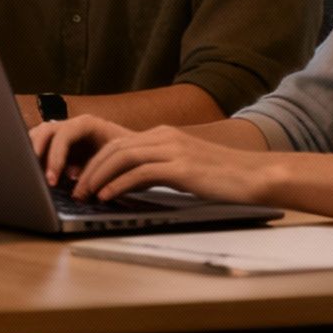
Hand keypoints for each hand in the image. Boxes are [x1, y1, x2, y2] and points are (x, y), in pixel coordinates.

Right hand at [30, 114, 131, 191]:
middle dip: (38, 154)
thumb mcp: (115, 161)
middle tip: (39, 178)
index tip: (53, 179)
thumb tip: (73, 178)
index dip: (55, 157)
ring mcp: (65, 133)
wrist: (136, 153)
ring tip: (37, 175)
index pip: (63, 135)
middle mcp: (72, 125)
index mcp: (86, 124)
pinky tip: (43, 174)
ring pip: (38, 136)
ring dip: (35, 156)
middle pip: (44, 132)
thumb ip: (95, 168)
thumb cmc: (128, 155)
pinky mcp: (60, 144)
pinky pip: (42, 147)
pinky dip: (38, 159)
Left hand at [35, 116, 271, 204]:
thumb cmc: (224, 178)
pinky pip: (139, 172)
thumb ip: (159, 170)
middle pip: (114, 148)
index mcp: (164, 136)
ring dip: (98, 177)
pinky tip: (107, 196)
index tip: (82, 179)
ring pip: (121, 157)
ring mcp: (173, 150)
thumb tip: (131, 184)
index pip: (118, 144)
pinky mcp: (181, 167)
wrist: (257, 176)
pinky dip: (118, 184)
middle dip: (90, 169)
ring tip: (85, 194)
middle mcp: (165, 137)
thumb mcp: (185, 169)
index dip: (96, 162)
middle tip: (75, 189)